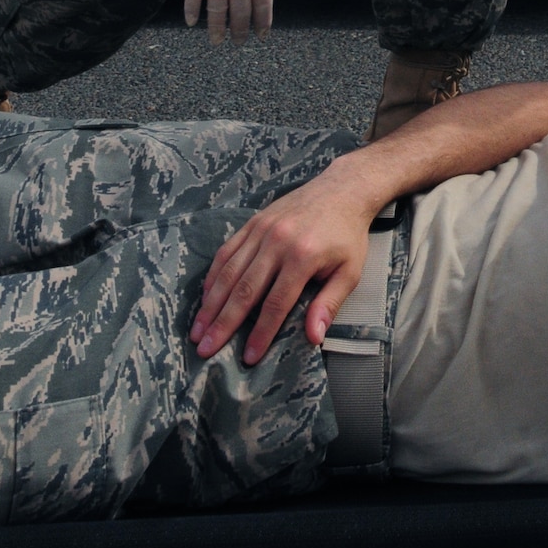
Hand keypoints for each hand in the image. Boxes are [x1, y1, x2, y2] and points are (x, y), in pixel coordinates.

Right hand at [184, 0, 296, 45]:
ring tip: (217, 42)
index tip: (262, 35)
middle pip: (240, 11)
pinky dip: (191, 9)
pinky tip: (191, 23)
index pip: (263, 3)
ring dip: (217, 27)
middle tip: (238, 43)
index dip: (262, 22)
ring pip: (216, 8)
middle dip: (240, 30)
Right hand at [191, 160, 378, 363]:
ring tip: (197, 330)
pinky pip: (227, 250)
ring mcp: (262, 229)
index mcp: (302, 256)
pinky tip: (205, 297)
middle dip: (223, 324)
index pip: (275, 304)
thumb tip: (314, 338)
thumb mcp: (350, 271)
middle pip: (244, 290)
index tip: (247, 358)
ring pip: (229, 271)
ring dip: (211, 303)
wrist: (342, 189)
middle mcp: (277, 242)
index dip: (260, 333)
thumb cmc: (347, 235)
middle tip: (205, 350)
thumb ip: (330, 303)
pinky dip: (213, 275)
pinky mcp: (253, 221)